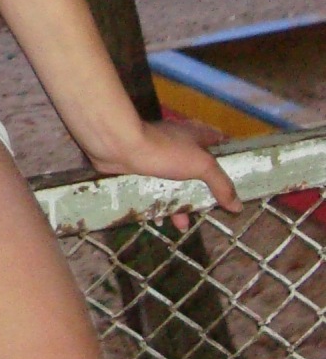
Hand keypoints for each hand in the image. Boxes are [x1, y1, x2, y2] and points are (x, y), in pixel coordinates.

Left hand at [83, 117, 241, 216]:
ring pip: (174, 181)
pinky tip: (159, 220)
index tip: (235, 179)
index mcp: (195, 134)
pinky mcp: (140, 168)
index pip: (218, 142)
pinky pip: (154, 188)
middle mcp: (178, 142)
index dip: (227, 159)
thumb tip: (239, 205)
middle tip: (207, 211)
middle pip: (196, 168)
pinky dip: (158, 203)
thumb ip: (221, 184)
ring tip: (182, 224)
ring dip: (178, 202)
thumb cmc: (165, 151)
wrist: (119, 147)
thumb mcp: (201, 165)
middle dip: (202, 191)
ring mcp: (157, 155)